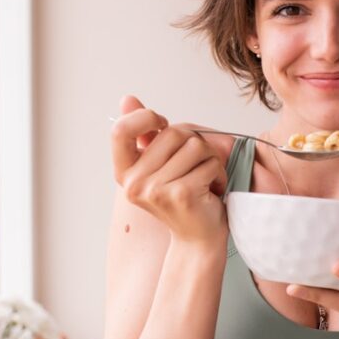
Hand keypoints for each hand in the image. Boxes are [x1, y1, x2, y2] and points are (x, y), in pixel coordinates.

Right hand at [111, 94, 228, 245]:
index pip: (120, 131)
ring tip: (205, 180)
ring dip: (210, 160)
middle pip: (172, 133)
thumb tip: (128, 99)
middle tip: (196, 167)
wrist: (198, 239)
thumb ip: (146, 135)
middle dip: (194, 144)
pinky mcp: (181, 194)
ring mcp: (156, 190)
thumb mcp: (160, 166)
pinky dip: (219, 174)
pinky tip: (212, 190)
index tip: (162, 124)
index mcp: (125, 173)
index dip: (143, 118)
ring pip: (195, 146)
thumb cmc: (183, 199)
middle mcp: (135, 183)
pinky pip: (209, 163)